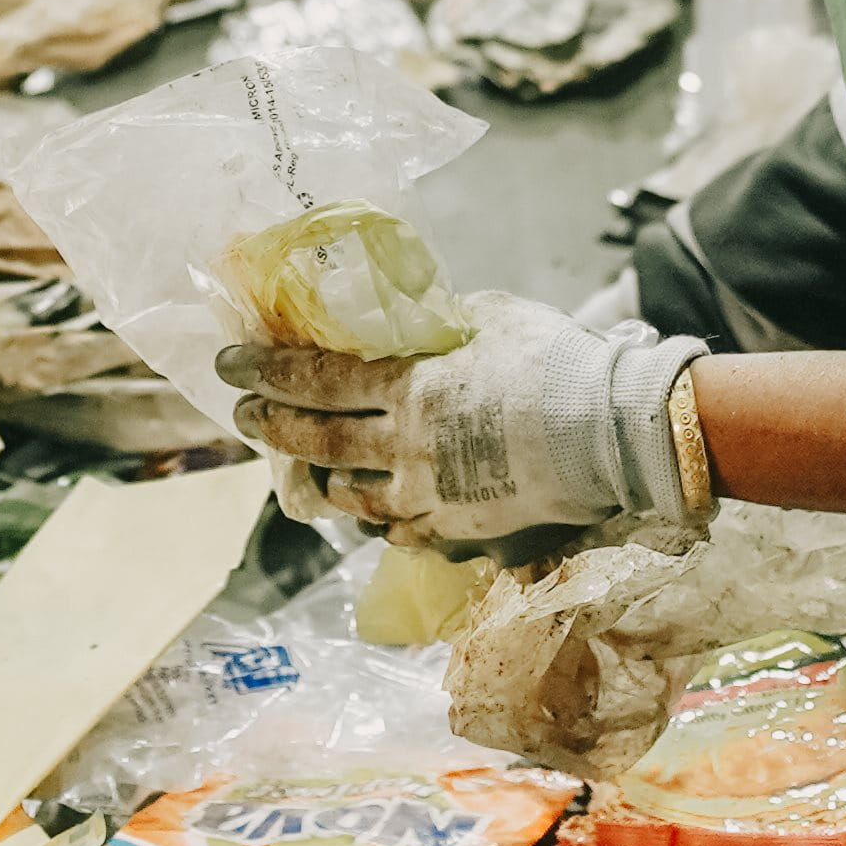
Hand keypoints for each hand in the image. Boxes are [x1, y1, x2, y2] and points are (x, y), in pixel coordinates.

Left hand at [224, 291, 705, 545]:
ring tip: (303, 468)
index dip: (268, 372)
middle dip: (274, 425)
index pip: (317, 377)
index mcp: (409, 384)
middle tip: (244, 415)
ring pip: (353, 492)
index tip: (233, 366)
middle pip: (320, 438)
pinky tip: (374, 510)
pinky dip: (379, 517)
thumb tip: (413, 320)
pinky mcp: (458, 526)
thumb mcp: (490, 318)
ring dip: (319, 477)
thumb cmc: (556, 361)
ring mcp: (428, 494)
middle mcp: (405, 443)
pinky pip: (401, 527)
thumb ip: (440, 324)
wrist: (613, 433)